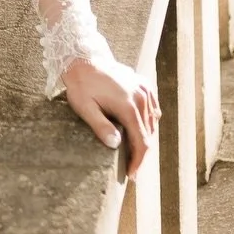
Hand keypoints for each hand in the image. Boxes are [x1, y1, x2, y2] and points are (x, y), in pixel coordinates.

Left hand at [62, 57, 159, 178]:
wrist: (83, 58)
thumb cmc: (81, 85)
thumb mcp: (85, 108)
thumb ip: (101, 126)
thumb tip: (116, 145)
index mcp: (129, 107)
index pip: (141, 142)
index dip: (138, 161)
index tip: (131, 175)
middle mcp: (141, 98)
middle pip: (149, 134)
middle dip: (141, 153)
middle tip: (131, 168)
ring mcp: (144, 90)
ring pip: (152, 122)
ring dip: (145, 137)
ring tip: (134, 152)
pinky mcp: (143, 84)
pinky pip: (152, 107)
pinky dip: (149, 120)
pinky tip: (141, 128)